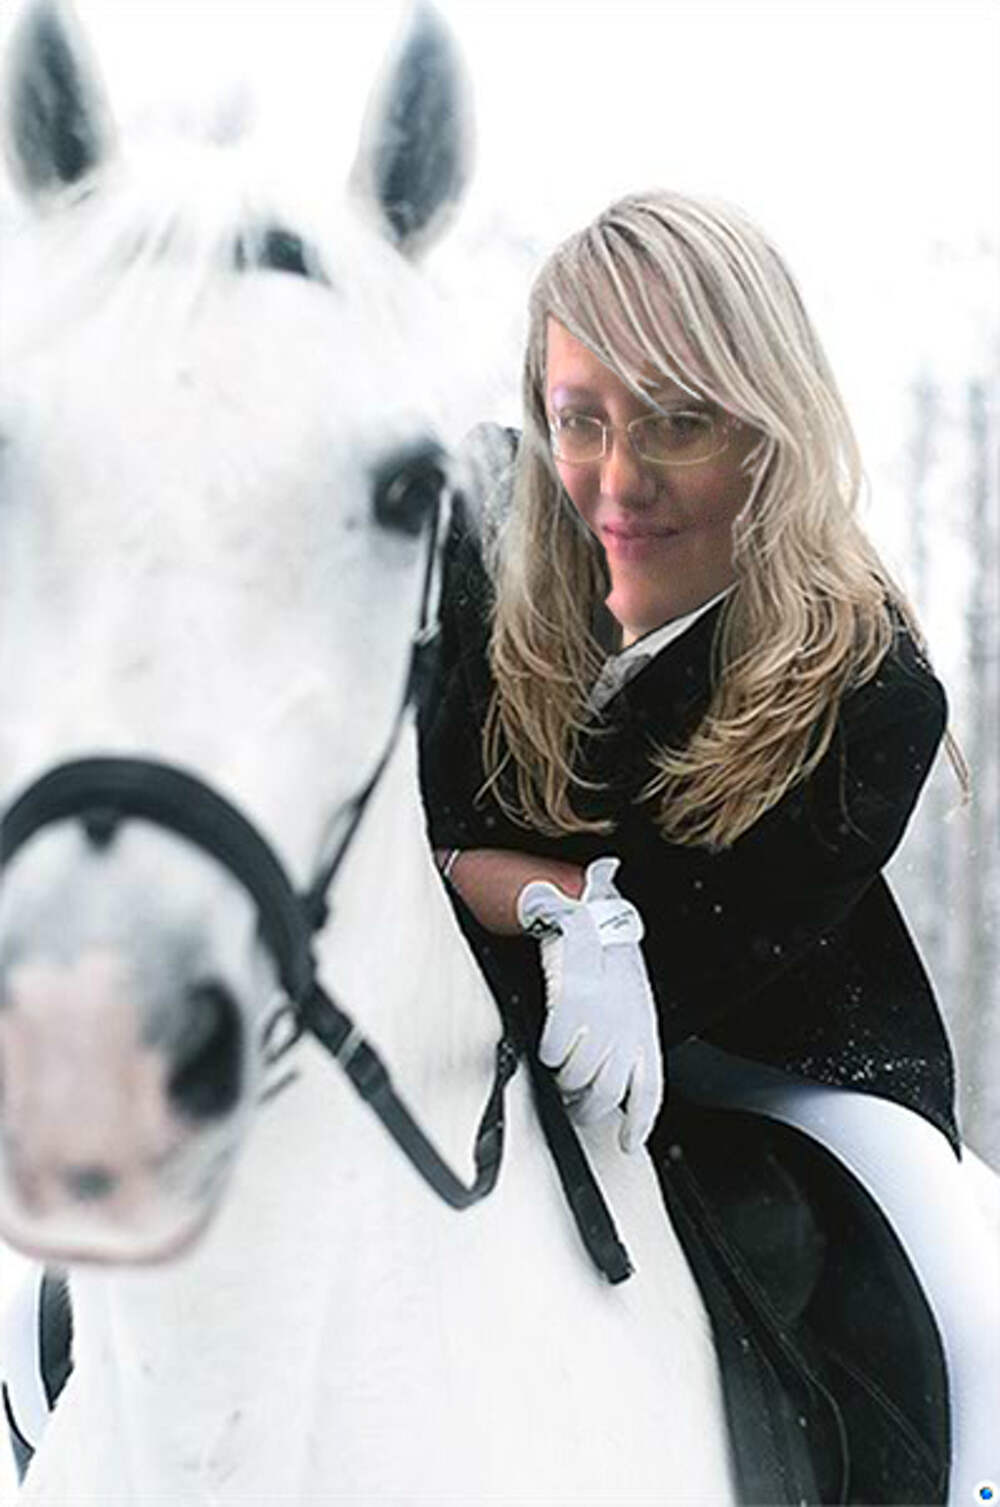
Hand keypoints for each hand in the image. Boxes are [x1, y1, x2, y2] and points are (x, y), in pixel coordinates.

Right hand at [517, 857, 663, 1151]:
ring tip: (559, 1074)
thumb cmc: (610, 963)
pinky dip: (548, 1054)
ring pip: (577, 1076)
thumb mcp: (631, 1003)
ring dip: (564, 1081)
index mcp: (645, 1029)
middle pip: (607, 1092)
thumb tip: (614, 1084)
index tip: (628, 1143)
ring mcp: (601, 1018)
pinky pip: (554, 1049)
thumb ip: (628, 1042)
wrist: (591, 917)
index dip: (639, 1122)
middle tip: (575, 1106)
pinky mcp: (574, 1005)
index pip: (649, 1089)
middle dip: (588, 1107)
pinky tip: (548, 1048)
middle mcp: (627, 1027)